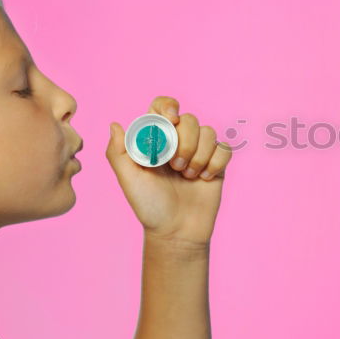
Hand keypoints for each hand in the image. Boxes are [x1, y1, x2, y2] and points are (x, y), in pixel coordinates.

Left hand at [105, 96, 233, 246]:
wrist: (177, 231)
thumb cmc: (150, 206)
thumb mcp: (129, 180)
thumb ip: (118, 152)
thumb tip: (115, 124)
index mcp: (156, 139)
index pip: (163, 107)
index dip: (169, 107)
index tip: (171, 121)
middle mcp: (178, 141)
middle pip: (190, 119)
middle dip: (185, 142)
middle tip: (176, 167)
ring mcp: (199, 152)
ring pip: (209, 132)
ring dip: (199, 156)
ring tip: (188, 176)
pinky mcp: (217, 163)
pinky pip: (224, 148)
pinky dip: (215, 163)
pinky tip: (204, 179)